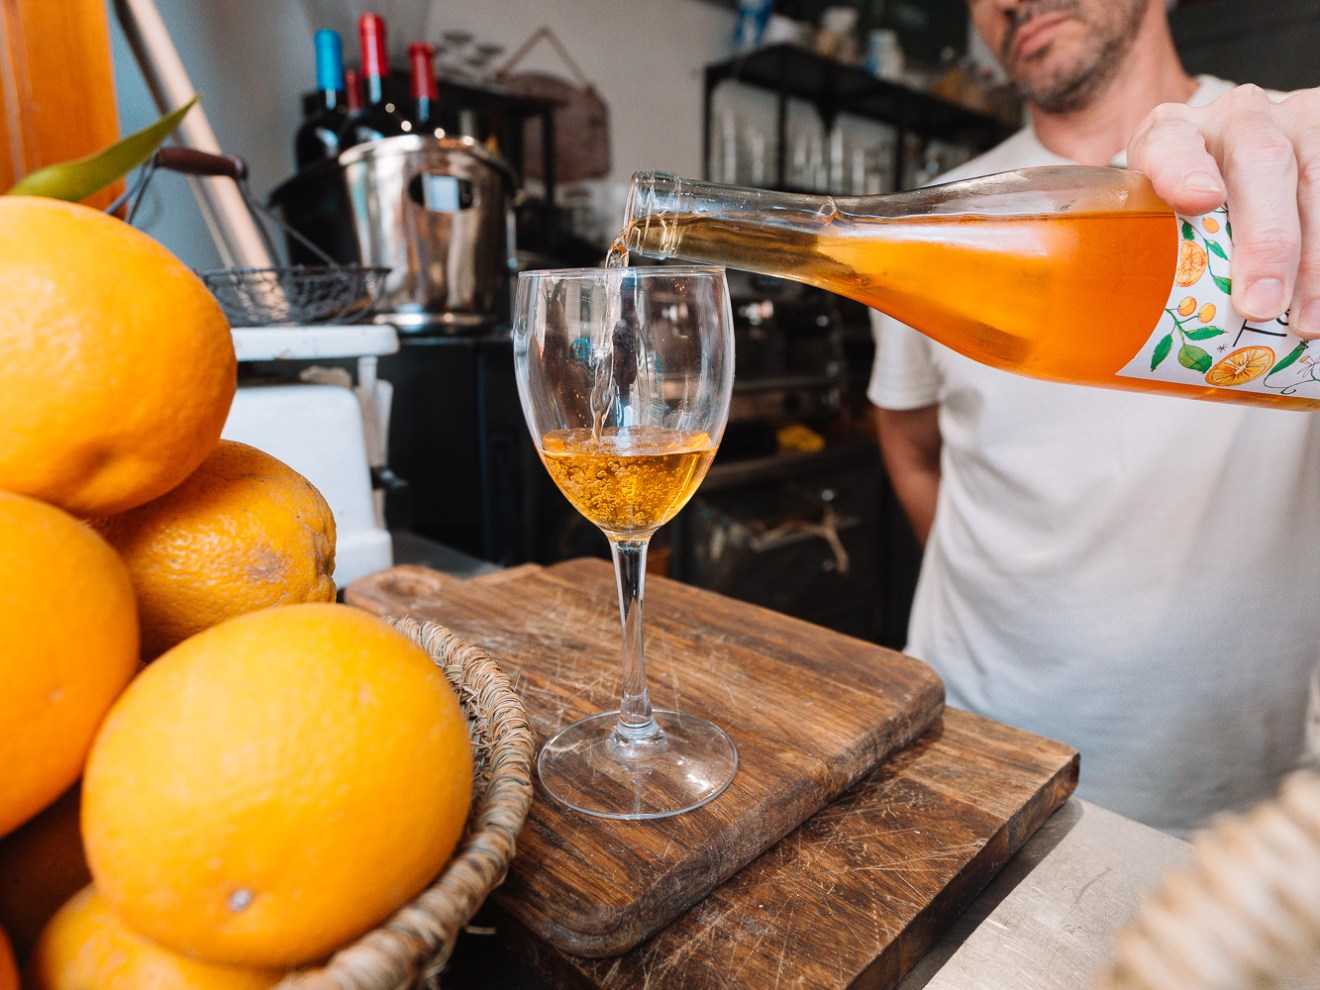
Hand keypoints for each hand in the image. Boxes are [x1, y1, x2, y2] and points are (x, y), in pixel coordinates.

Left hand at [1127, 84, 1318, 338]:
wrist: (1247, 176)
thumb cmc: (1190, 214)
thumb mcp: (1156, 221)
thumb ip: (1145, 253)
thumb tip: (1119, 334)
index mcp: (1175, 133)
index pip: (1170, 142)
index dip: (1182, 170)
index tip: (1199, 201)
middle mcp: (1239, 118)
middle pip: (1261, 161)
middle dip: (1267, 238)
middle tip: (1259, 303)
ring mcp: (1296, 123)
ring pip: (1317, 178)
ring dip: (1314, 258)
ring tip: (1304, 321)